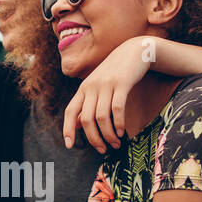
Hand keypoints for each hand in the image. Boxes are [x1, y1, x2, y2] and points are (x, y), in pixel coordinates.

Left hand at [63, 36, 153, 151]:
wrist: (134, 51)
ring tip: (115, 144)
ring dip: (108, 134)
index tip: (70, 145)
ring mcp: (106, 84)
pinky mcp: (122, 83)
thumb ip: (86, 104)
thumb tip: (76, 124)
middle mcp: (91, 86)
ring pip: (102, 117)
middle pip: (86, 119)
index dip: (68, 129)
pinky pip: (117, 108)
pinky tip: (122, 132)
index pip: (70, 111)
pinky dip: (119, 123)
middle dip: (94, 138)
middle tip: (103, 149)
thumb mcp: (97, 87)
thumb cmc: (114, 73)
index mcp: (83, 89)